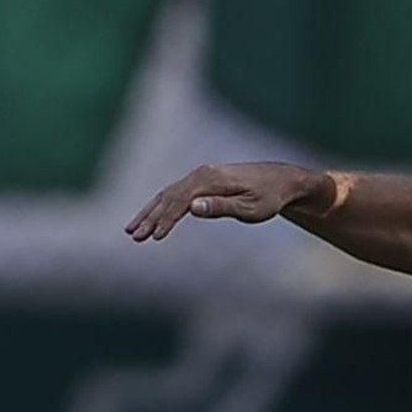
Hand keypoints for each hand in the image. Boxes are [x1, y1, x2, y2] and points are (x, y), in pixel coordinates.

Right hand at [125, 162, 324, 241]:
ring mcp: (199, 177)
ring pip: (167, 195)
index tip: (154, 237)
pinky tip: (150, 219)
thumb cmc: (267, 198)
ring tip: (132, 231)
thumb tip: (193, 208)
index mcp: (210, 180)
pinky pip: (175, 194)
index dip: (166, 220)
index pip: (181, 201)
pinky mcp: (201, 182)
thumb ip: (220, 207)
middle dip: (150, 218)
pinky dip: (160, 207)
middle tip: (133, 236)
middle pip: (168, 197)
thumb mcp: (249, 207)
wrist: (278, 181)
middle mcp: (201, 175)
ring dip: (149, 213)